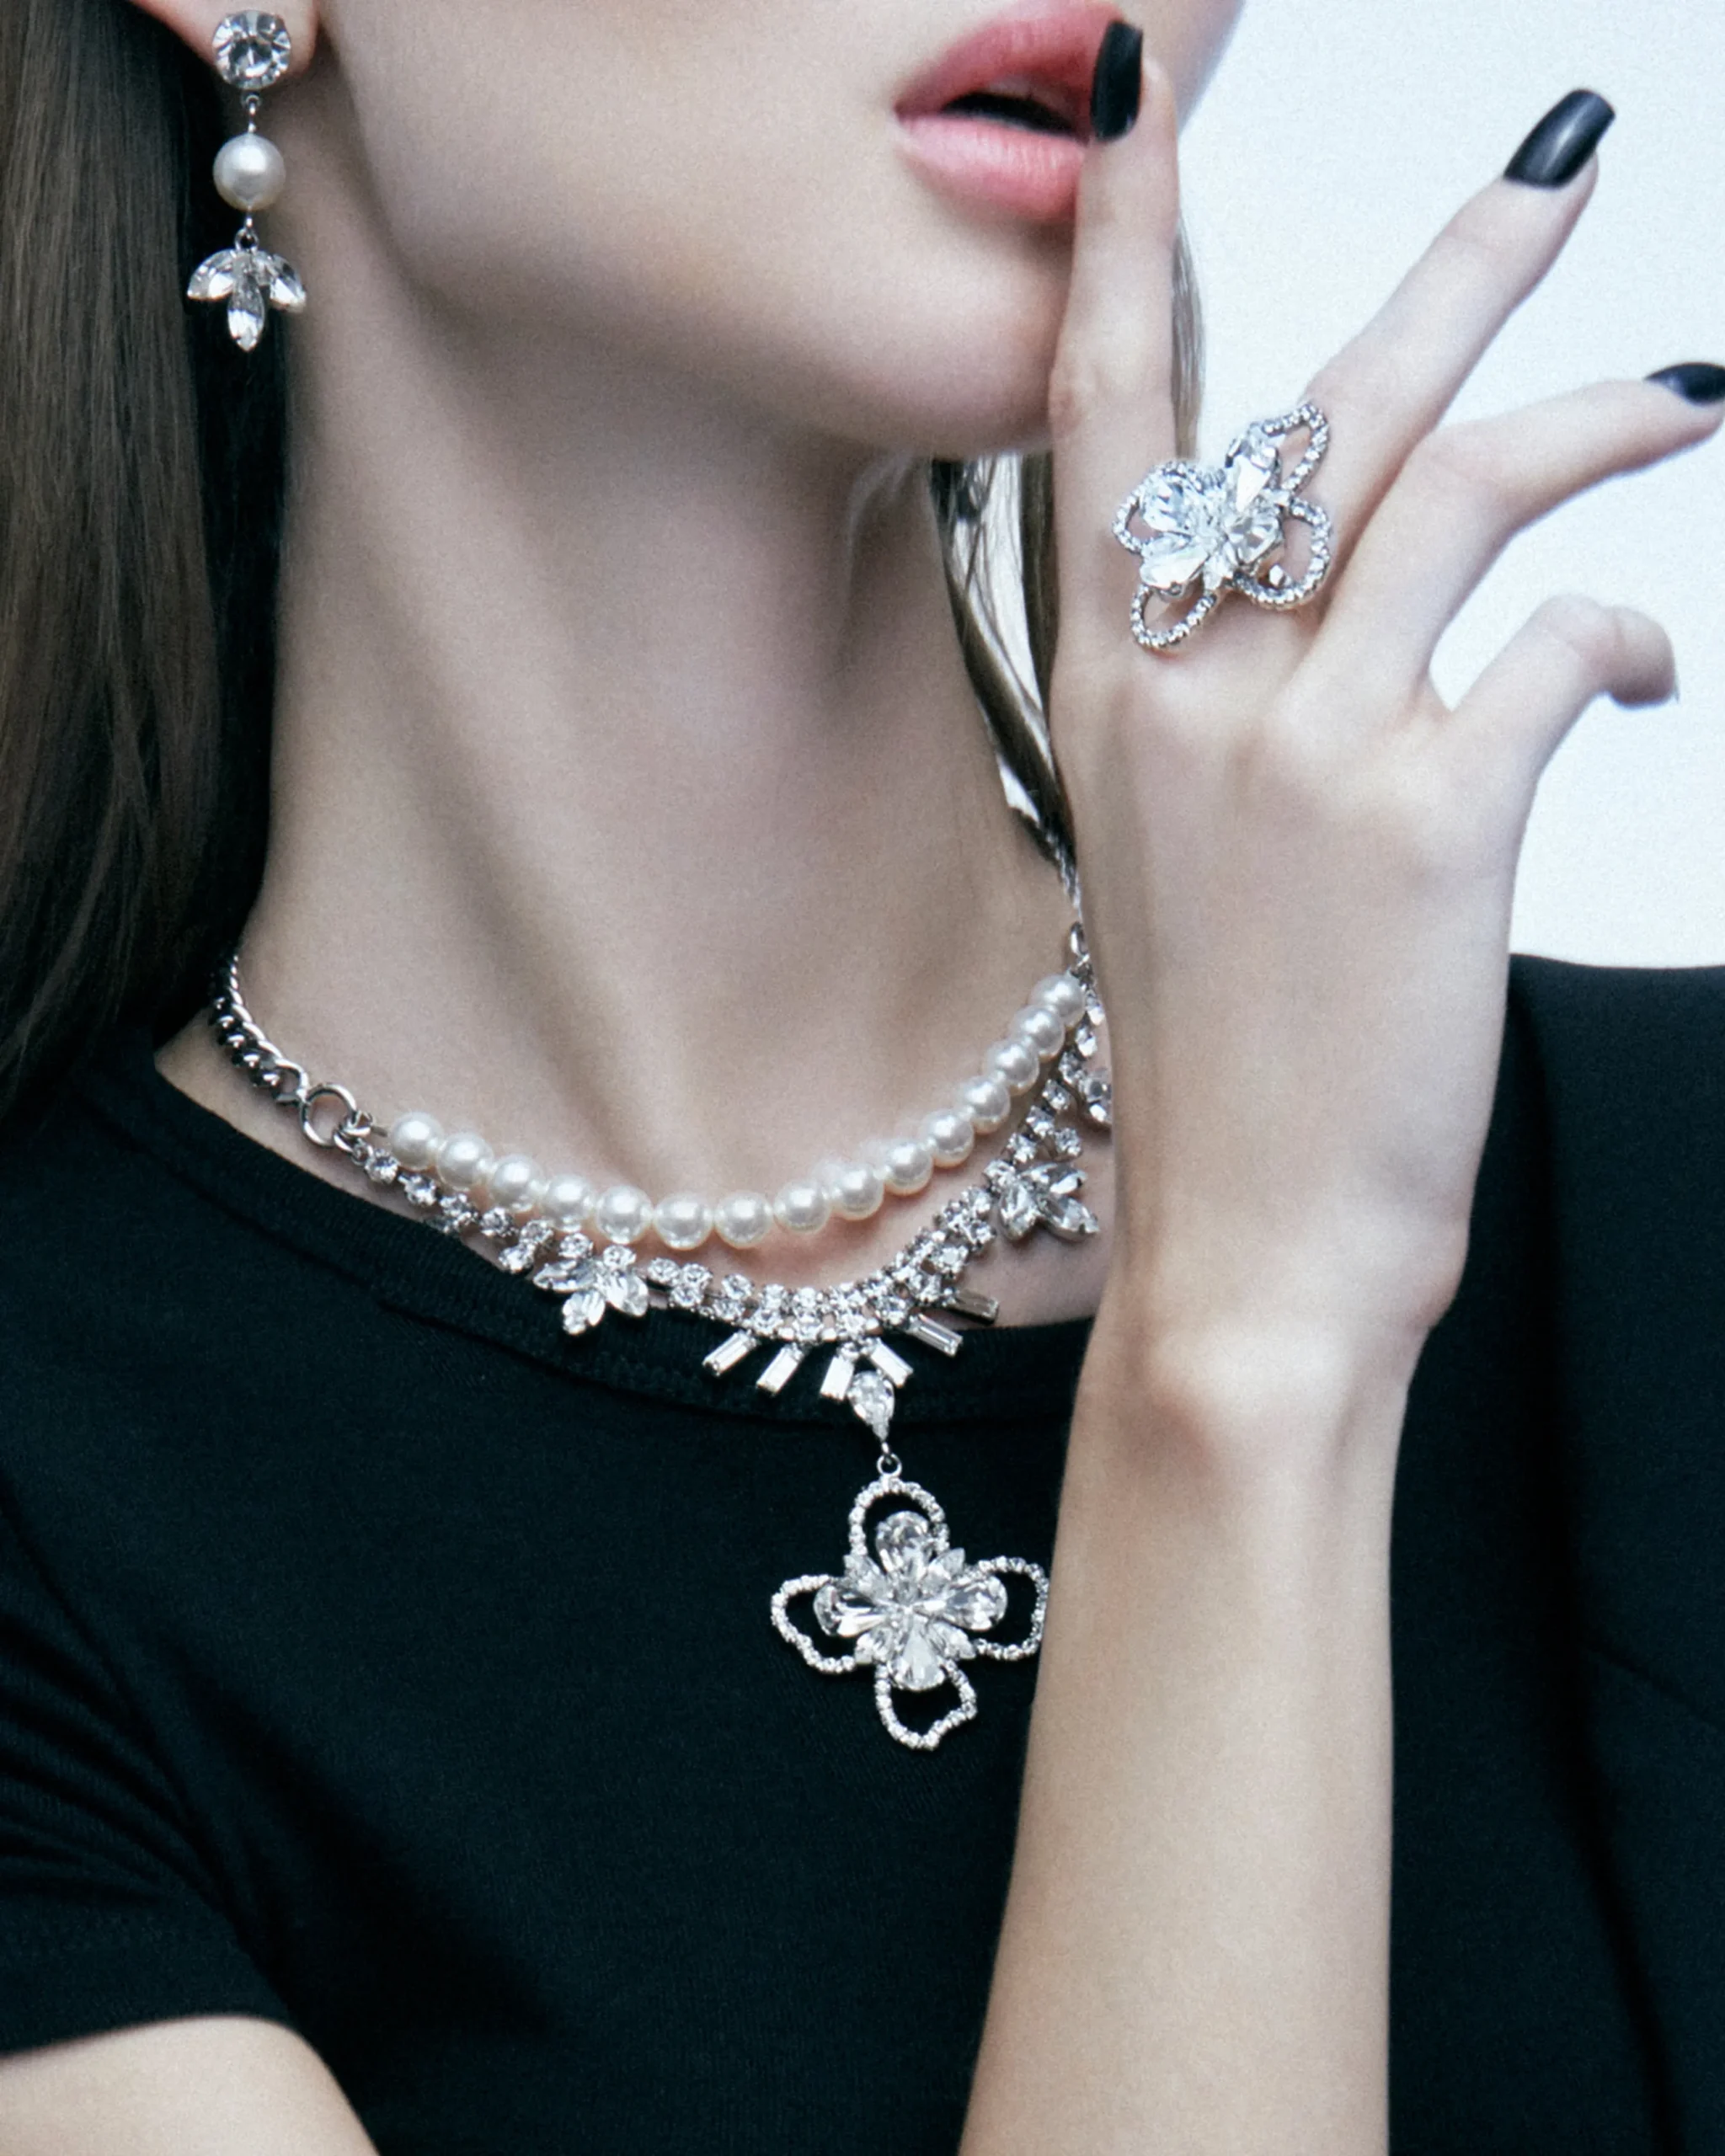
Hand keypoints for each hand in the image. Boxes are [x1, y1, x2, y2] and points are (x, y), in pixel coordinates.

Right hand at [1049, 68, 1721, 1386]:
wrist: (1244, 1244)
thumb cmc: (1218, 1059)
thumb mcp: (1171, 854)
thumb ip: (1218, 700)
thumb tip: (1334, 585)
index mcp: (1108, 694)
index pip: (1101, 414)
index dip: (1128, 235)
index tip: (1148, 82)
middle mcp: (1189, 692)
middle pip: (1321, 408)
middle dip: (1452, 269)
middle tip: (1558, 165)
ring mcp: (1302, 749)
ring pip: (1455, 488)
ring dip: (1590, 412)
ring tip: (1685, 385)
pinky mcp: (1427, 818)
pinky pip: (1558, 647)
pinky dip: (1621, 635)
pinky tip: (1640, 670)